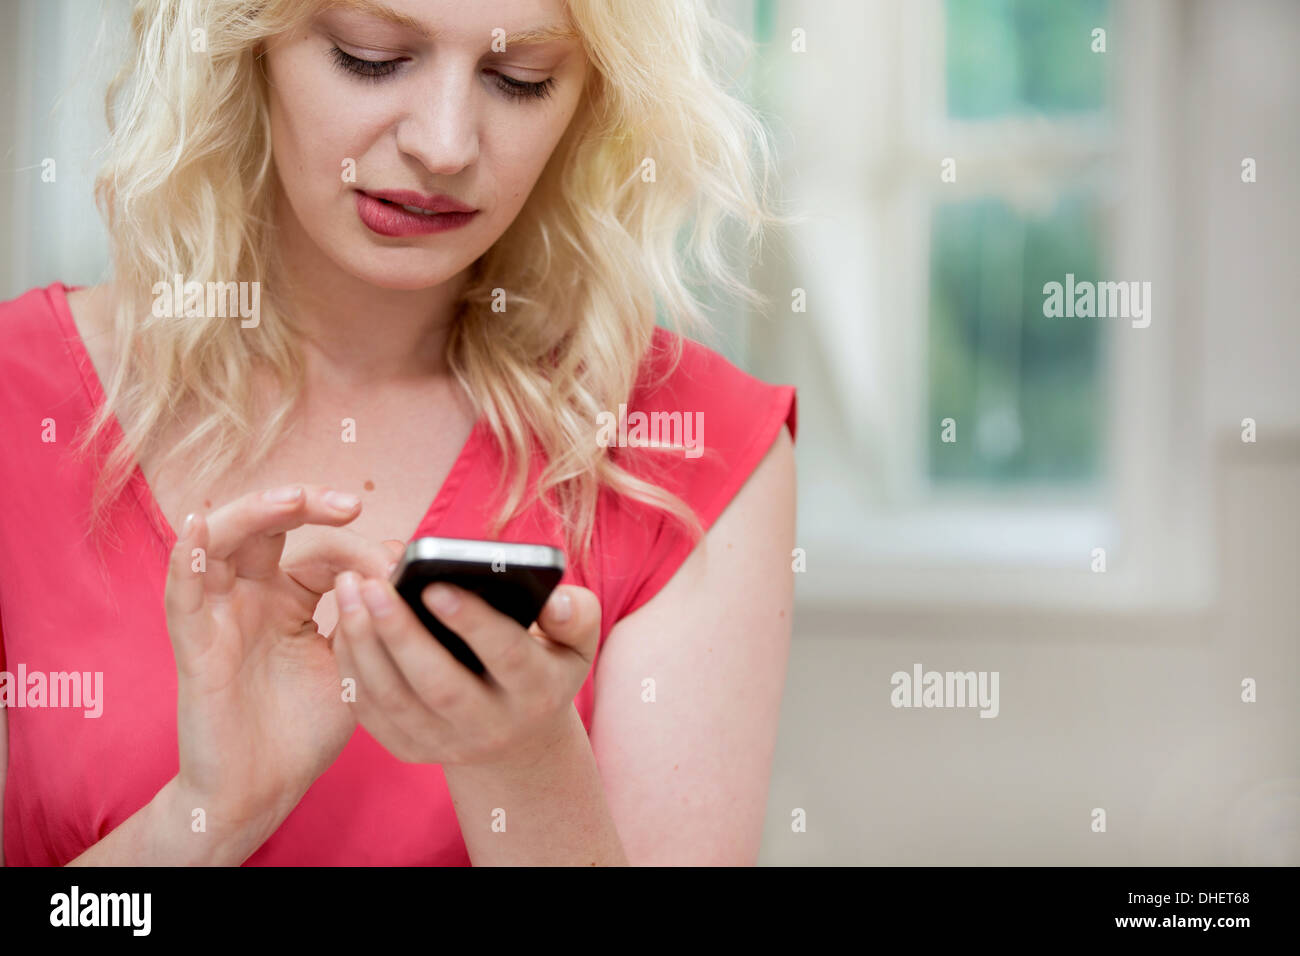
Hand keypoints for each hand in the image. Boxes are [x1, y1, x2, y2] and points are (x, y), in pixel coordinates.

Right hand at [164, 484, 397, 839]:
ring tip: (291, 500)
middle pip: (267, 527)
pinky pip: (182, 592)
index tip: (399, 567)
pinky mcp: (195, 643)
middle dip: (305, 504)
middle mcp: (251, 596)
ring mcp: (220, 614)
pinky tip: (200, 527)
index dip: (359, 549)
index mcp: (289, 598)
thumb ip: (369, 614)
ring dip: (255, 513)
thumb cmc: (304, 729)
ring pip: (223, 542)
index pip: (321, 550)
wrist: (262, 791)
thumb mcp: (353, 664)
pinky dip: (188, 556)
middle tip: (349, 504)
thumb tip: (398, 557)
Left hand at [330, 573, 600, 767]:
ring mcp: (446, 743)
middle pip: (439, 685)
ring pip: (395, 699)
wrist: (518, 737)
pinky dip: (351, 667)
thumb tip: (556, 600)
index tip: (436, 584)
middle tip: (374, 584)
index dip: (473, 622)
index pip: (507, 656)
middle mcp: (491, 725)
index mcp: (536, 691)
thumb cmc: (544, 667)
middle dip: (402, 633)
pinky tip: (344, 622)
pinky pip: (370, 711)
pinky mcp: (410, 748)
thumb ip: (577, 614)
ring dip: (364, 645)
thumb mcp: (575, 644)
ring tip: (348, 591)